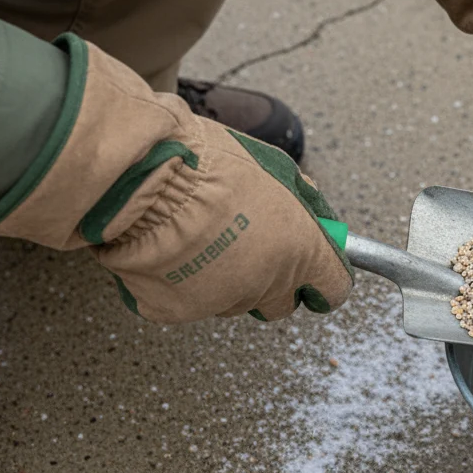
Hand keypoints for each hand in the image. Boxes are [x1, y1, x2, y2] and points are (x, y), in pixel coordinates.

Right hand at [0, 36, 351, 322]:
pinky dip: (177, 283)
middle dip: (271, 279)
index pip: (333, 289)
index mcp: (301, 251)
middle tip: (247, 246)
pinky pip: (184, 302)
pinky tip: (165, 250)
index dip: (322, 279)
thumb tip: (315, 215)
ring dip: (224, 278)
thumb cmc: (204, 161)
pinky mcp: (174, 310)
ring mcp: (220, 301)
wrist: (139, 176)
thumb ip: (300, 200)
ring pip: (233, 300)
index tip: (315, 272)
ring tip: (197, 236)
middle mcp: (267, 283)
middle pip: (281, 301)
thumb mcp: (274, 166)